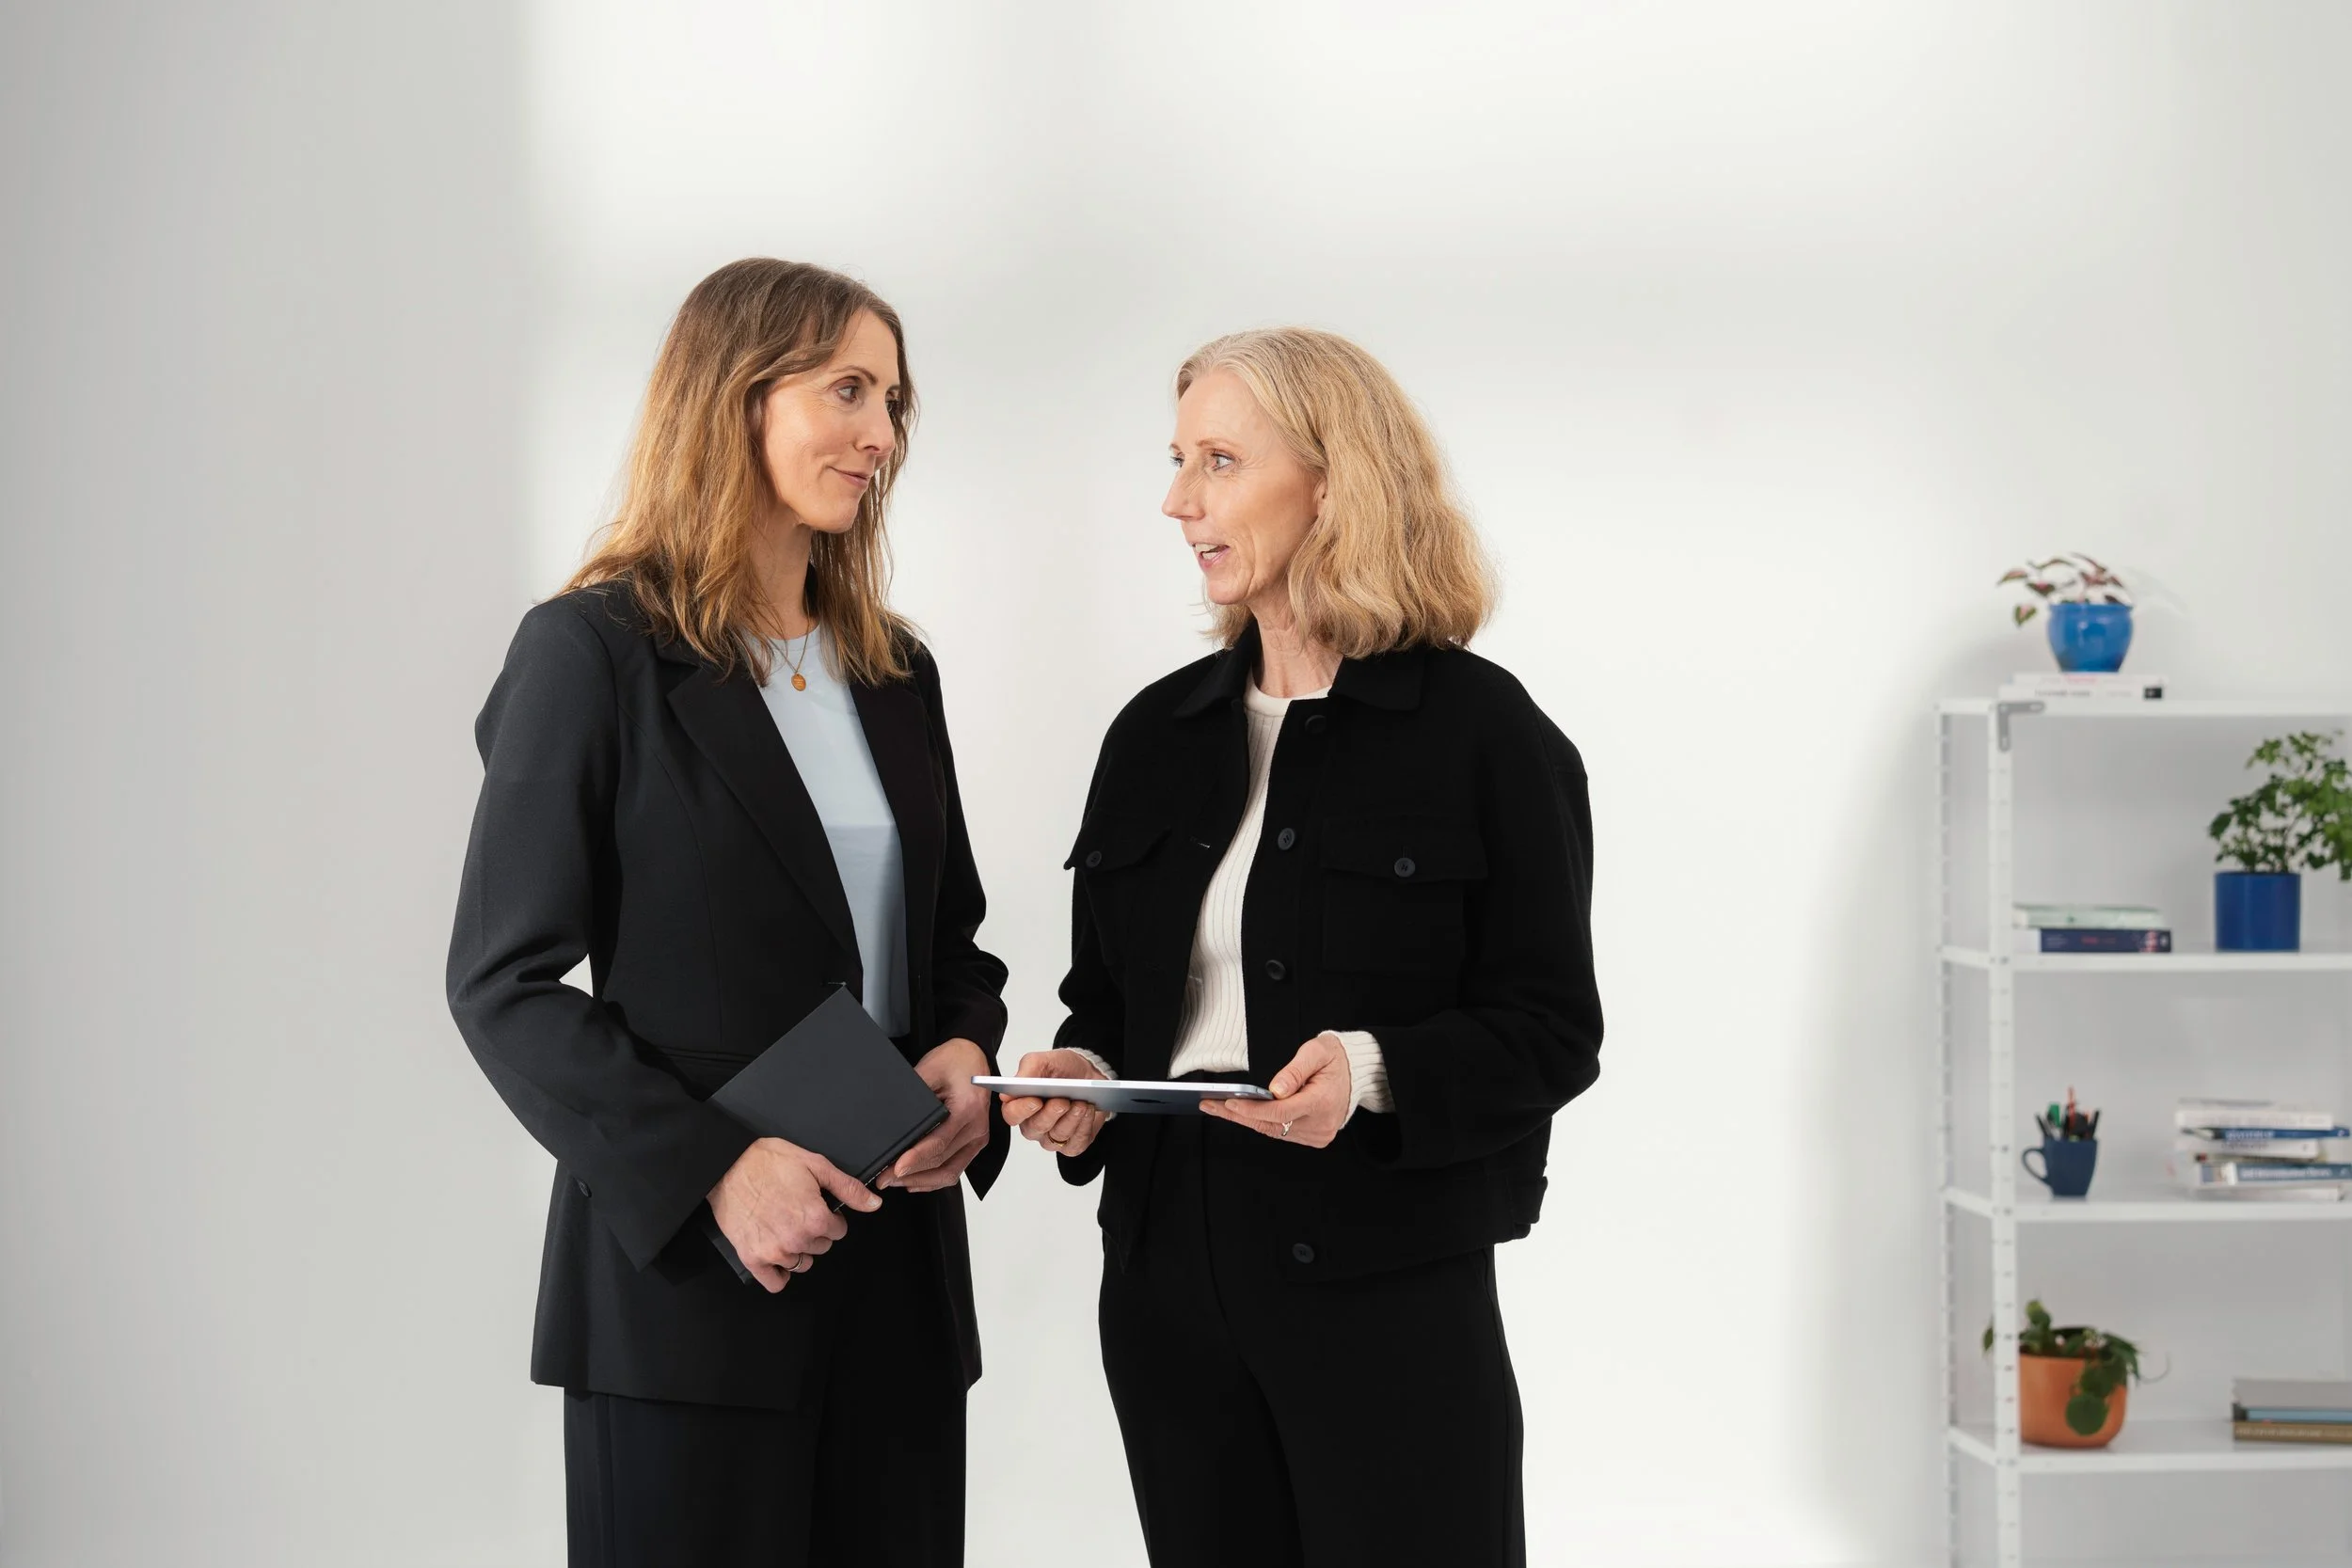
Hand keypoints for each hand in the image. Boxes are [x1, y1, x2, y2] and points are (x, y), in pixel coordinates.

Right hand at [707, 1136, 881, 1292]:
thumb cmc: (769, 1162)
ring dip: (798, 1250)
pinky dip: (779, 1272)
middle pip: (822, 1247)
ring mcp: (774, 1253)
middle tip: (796, 1212)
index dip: (829, 1217)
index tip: (815, 1206)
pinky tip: (776, 1253)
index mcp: (815, 1218)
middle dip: (814, 1232)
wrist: (727, 1164)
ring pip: (802, 1264)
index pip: (839, 1231)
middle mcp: (797, 1240)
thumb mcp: (816, 1165)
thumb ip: (848, 1188)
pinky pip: (776, 1282)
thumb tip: (874, 1204)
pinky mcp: (752, 1259)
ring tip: (783, 1227)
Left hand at [881, 1038, 992, 1191]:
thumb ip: (913, 1096)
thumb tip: (889, 1121)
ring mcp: (978, 1138)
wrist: (974, 1055)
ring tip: (895, 1182)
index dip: (915, 1159)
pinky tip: (915, 1181)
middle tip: (883, 1179)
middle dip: (910, 1174)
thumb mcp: (929, 1070)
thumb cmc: (954, 1060)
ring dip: (921, 1180)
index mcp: (967, 1109)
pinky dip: (934, 1179)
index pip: (939, 1142)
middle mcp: (977, 1128)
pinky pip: (956, 1168)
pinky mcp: (974, 1143)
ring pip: (949, 1172)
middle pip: (942, 1161)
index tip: (895, 1169)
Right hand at [998, 1049, 1109, 1158]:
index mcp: (1020, 1104)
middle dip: (1050, 1114)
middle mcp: (1033, 1124)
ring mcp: (1052, 1137)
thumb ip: (1026, 1071)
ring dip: (1071, 1118)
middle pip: (1034, 1128)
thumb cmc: (1062, 1069)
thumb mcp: (1043, 1061)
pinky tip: (1089, 1111)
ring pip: (1057, 1136)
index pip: (1012, 1115)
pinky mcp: (1073, 1144)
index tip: (1035, 1100)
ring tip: (1081, 1103)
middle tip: (1062, 1101)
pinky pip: (1076, 1143)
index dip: (1021, 1110)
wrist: (1088, 1074)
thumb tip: (1006, 1095)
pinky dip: (1084, 1125)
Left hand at [1202, 1032, 1351, 1148]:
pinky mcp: (1315, 1138)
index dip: (1252, 1108)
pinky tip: (1242, 1113)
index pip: (1280, 1112)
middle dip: (1239, 1115)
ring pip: (1274, 1131)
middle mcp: (1320, 1124)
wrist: (1358, 1074)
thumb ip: (1295, 1070)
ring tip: (1220, 1108)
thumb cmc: (1336, 1059)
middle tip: (1212, 1105)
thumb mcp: (1317, 1052)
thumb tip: (1275, 1090)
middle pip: (1272, 1124)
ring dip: (1247, 1120)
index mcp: (1322, 1102)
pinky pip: (1282, 1133)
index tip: (1229, 1101)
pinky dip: (1262, 1123)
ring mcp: (1318, 1134)